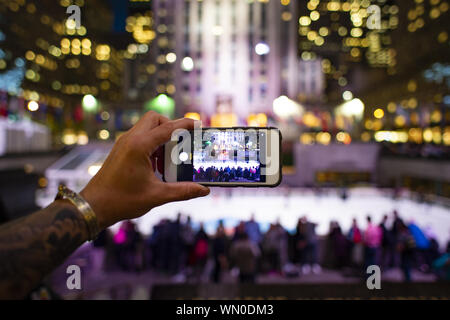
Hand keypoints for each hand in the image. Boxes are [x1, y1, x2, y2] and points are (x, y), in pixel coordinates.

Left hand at [80, 111, 209, 228]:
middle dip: (171, 127)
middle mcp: (130, 139)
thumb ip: (183, 191)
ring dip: (162, 139)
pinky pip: (141, 139)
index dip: (186, 125)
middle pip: (155, 119)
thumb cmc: (121, 200)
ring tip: (169, 161)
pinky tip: (157, 167)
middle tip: (182, 145)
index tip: (199, 125)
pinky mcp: (121, 150)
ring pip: (147, 128)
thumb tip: (203, 190)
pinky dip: (152, 146)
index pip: (168, 127)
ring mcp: (124, 143)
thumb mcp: (157, 195)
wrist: (93, 206)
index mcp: (139, 146)